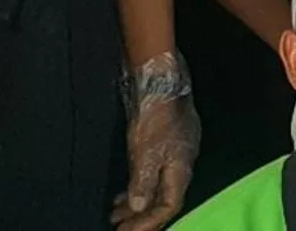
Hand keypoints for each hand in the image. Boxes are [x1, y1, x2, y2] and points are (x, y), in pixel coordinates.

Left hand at [113, 52, 198, 230]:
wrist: (160, 80)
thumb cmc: (155, 116)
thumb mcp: (145, 152)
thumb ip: (142, 181)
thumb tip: (139, 206)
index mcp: (181, 168)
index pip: (169, 205)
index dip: (149, 222)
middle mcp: (180, 164)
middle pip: (164, 198)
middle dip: (142, 217)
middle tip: (120, 229)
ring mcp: (173, 152)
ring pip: (156, 187)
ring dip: (136, 203)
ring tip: (115, 214)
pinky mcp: (163, 143)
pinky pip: (151, 174)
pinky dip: (136, 186)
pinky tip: (122, 192)